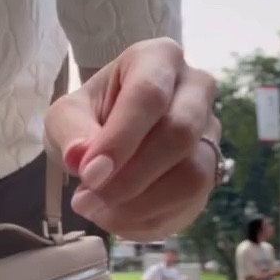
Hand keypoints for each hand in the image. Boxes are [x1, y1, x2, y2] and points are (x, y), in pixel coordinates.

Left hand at [44, 39, 219, 239]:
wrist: (111, 139)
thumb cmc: (90, 118)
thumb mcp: (66, 118)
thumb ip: (71, 133)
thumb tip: (81, 159)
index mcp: (159, 59)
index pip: (148, 95)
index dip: (120, 140)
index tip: (88, 175)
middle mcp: (196, 88)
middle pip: (179, 133)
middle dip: (130, 176)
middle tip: (88, 200)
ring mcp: (211, 130)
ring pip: (193, 174)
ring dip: (141, 204)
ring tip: (99, 211)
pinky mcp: (214, 169)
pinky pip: (192, 202)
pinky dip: (151, 219)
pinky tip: (119, 217)